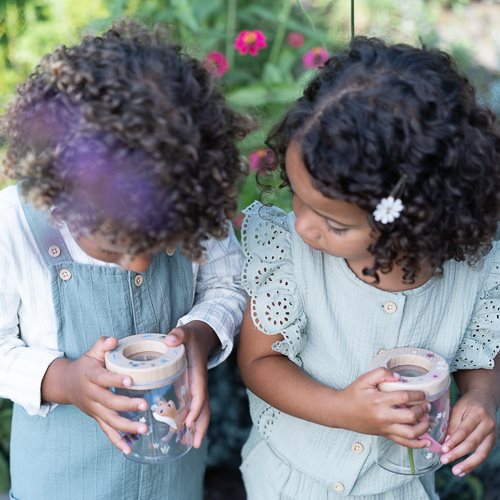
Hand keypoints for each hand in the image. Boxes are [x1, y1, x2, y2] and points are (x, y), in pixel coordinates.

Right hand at [42, 336, 148, 453]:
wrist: (66, 383)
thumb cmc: (86, 365)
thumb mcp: (92, 352)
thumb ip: (102, 344)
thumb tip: (113, 339)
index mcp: (91, 376)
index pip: (103, 378)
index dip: (116, 379)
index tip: (130, 380)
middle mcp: (92, 395)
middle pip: (109, 402)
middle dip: (127, 405)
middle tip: (145, 405)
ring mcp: (94, 409)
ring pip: (110, 420)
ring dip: (127, 426)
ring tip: (144, 428)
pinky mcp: (97, 418)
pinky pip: (107, 431)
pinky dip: (117, 441)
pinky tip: (129, 450)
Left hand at [165, 321, 216, 447]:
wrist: (199, 336)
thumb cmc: (190, 336)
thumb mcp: (185, 332)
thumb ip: (178, 334)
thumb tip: (170, 339)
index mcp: (198, 373)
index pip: (200, 393)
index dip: (196, 408)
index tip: (190, 422)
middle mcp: (198, 384)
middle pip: (204, 408)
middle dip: (201, 426)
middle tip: (196, 444)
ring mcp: (194, 388)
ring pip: (198, 411)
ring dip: (195, 428)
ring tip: (185, 445)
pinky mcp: (188, 389)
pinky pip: (189, 408)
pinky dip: (186, 422)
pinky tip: (176, 434)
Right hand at [337, 368, 430, 447]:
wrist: (340, 411)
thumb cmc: (353, 394)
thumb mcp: (364, 379)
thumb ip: (381, 373)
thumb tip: (398, 377)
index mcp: (379, 400)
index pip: (404, 397)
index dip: (417, 395)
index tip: (423, 393)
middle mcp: (383, 416)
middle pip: (411, 416)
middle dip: (423, 410)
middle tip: (426, 405)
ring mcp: (385, 428)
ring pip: (410, 433)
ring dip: (423, 427)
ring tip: (426, 418)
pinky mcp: (385, 435)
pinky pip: (404, 444)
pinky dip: (417, 444)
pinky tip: (425, 441)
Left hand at [440, 389, 496, 475]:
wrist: (485, 399)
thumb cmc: (468, 403)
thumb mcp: (458, 408)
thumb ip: (452, 424)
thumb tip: (445, 441)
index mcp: (477, 414)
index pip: (464, 430)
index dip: (454, 440)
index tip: (443, 449)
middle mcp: (488, 425)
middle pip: (473, 443)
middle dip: (458, 453)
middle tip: (444, 460)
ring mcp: (493, 434)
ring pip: (481, 453)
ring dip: (468, 464)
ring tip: (456, 471)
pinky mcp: (493, 441)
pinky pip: (484, 455)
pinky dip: (474, 464)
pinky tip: (464, 470)